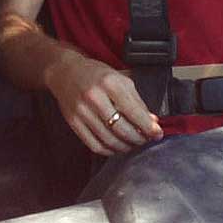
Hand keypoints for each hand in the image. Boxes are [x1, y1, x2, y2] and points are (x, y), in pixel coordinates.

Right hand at [46, 52, 162, 154]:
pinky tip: (116, 147)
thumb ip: (137, 101)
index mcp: (109, 83)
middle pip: (121, 129)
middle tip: (145, 140)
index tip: (157, 134)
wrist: (65, 72)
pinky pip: (94, 145)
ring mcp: (82, 111)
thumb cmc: (95, 74)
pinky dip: (109, 150)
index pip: (133, 111)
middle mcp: (94, 97)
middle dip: (138, 139)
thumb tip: (151, 121)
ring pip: (109, 140)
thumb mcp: (120, 80)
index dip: (148, 127)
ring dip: (125, 146)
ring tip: (133, 144)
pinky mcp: (73, 122)